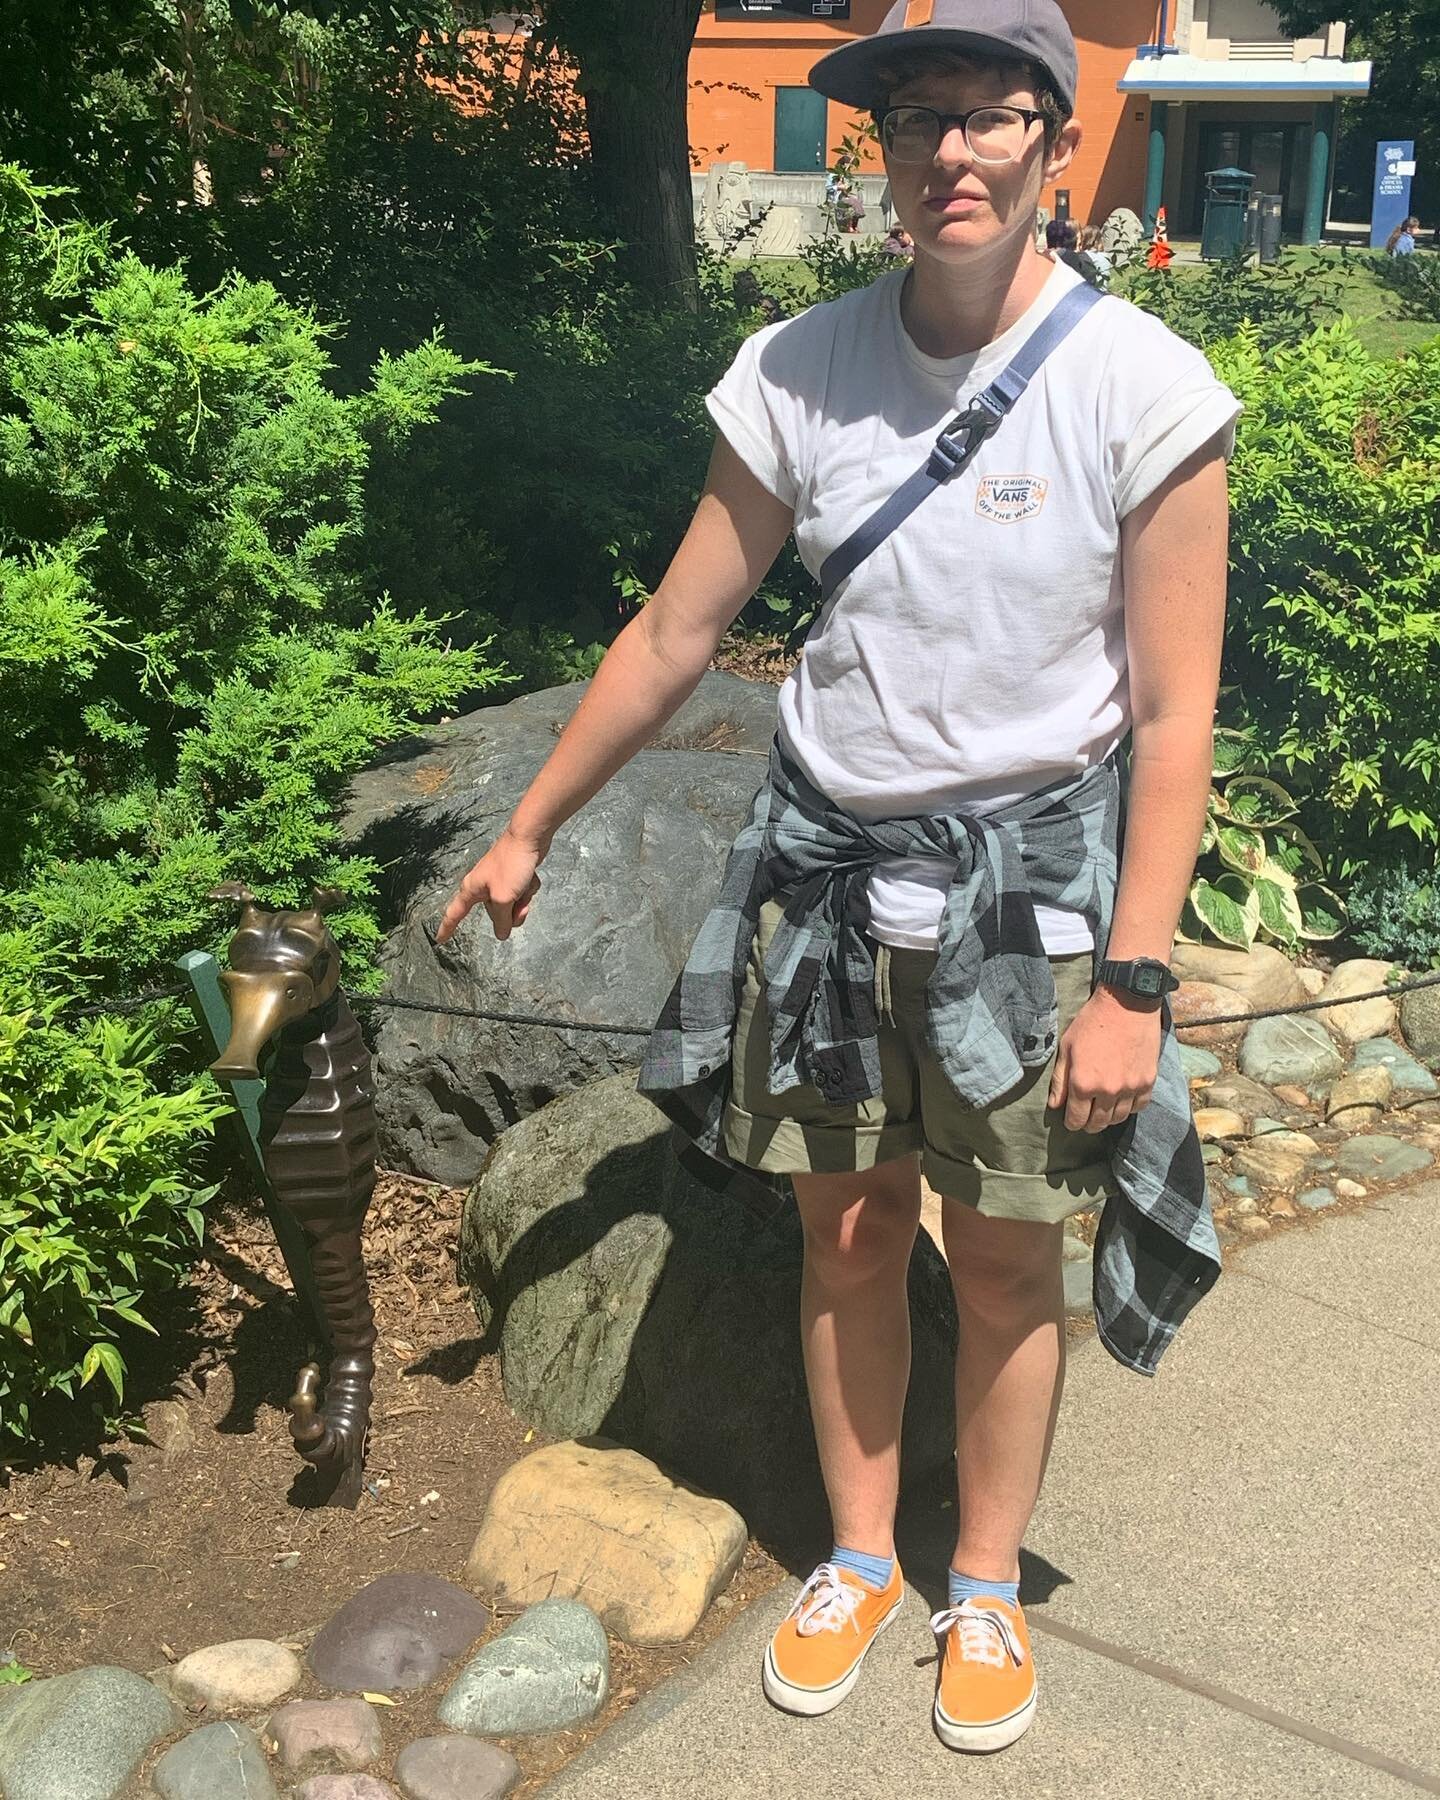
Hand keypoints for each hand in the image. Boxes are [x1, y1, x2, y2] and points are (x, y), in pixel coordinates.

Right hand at [435, 825, 545, 944]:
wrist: (528, 837)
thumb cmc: (511, 864)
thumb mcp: (504, 898)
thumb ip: (502, 919)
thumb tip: (502, 934)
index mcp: (472, 890)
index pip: (454, 914)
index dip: (446, 928)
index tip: (439, 940)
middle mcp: (482, 886)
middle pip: (495, 915)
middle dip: (511, 912)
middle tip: (518, 900)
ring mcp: (498, 881)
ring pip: (511, 906)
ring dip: (523, 901)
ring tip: (526, 887)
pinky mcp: (513, 877)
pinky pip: (521, 893)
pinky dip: (529, 889)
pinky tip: (530, 877)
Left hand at [1047, 986, 1161, 1132]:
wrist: (1127, 1004)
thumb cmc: (1092, 1022)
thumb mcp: (1067, 1047)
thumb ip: (1060, 1080)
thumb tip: (1055, 1105)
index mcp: (1083, 1083)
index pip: (1076, 1119)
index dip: (1072, 1123)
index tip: (1071, 1119)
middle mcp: (1108, 1091)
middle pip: (1098, 1123)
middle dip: (1089, 1123)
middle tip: (1086, 1117)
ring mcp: (1130, 1088)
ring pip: (1118, 1118)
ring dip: (1109, 1118)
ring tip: (1103, 1109)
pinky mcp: (1148, 1081)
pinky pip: (1138, 1107)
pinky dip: (1129, 1107)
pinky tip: (1122, 1099)